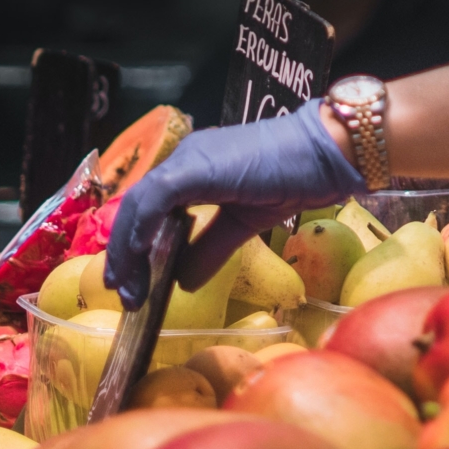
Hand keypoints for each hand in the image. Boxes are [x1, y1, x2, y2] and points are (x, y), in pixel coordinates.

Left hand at [104, 103, 362, 304]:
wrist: (324, 154)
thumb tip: (183, 283)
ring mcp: (188, 159)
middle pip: (137, 207)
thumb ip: (211, 248)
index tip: (131, 283)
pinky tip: (141, 258)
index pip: (149, 207)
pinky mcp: (195, 167)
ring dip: (128, 250)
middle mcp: (185, 159)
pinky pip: (157, 198)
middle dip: (124, 254)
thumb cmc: (294, 179)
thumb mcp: (244, 223)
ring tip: (130, 288)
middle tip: (125, 294)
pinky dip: (142, 229)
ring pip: (140, 203)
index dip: (133, 245)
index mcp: (194, 168)